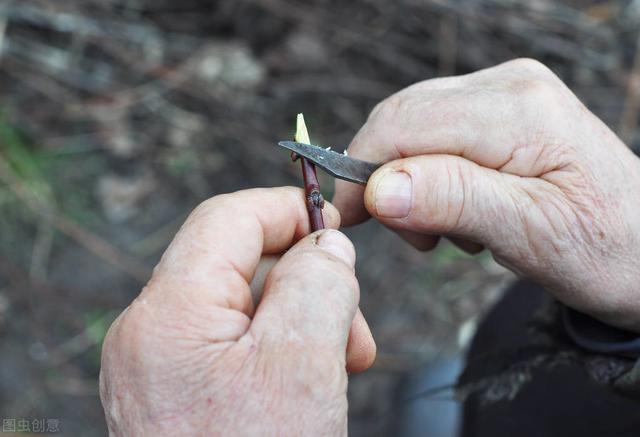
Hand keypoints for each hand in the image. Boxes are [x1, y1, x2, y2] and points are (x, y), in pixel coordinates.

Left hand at [99, 187, 375, 435]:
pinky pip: (233, 347)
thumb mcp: (303, 365)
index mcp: (167, 315)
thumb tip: (327, 244)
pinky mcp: (174, 394)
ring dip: (300, 323)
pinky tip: (309, 385)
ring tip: (340, 366)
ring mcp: (156, 368)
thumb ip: (318, 284)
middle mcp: (148, 335)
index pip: (227, 220)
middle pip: (239, 265)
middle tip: (354, 330)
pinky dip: (279, 352)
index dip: (286, 210)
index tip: (334, 223)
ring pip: (242, 307)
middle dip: (306, 284)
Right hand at [333, 58, 639, 331]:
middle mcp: (509, 85)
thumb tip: (378, 188)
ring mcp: (505, 92)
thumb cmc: (604, 249)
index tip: (349, 222)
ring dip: (411, 184)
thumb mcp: (531, 236)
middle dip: (387, 181)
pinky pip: (434, 134)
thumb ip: (454, 201)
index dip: (362, 172)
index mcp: (519, 110)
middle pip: (402, 119)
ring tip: (454, 232)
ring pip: (412, 127)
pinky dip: (430, 177)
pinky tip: (464, 210)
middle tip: (417, 238)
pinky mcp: (500, 109)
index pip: (404, 125)